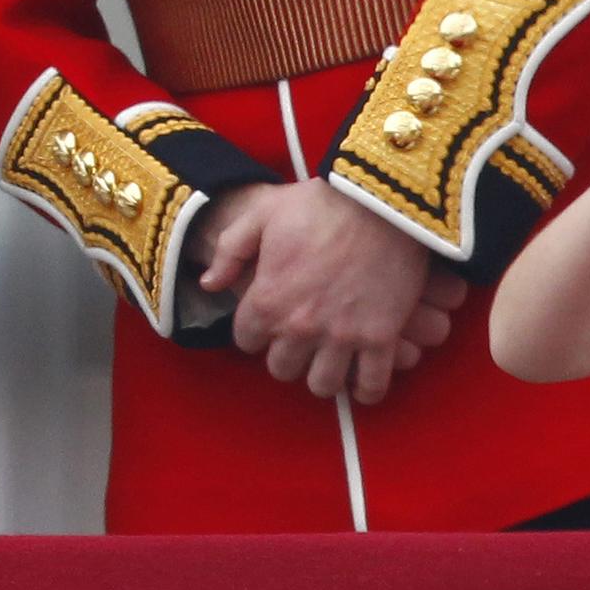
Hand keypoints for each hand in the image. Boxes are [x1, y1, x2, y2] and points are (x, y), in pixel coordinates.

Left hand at [199, 178, 437, 403]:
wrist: (378, 200)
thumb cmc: (318, 204)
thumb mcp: (262, 214)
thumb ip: (230, 251)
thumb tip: (208, 284)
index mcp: (268, 299)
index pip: (247, 341)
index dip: (254, 330)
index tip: (267, 319)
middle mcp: (300, 327)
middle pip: (282, 368)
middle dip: (285, 355)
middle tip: (298, 339)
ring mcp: (342, 336)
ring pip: (323, 384)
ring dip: (321, 374)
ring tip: (327, 358)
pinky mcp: (380, 339)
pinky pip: (371, 386)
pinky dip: (365, 389)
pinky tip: (360, 376)